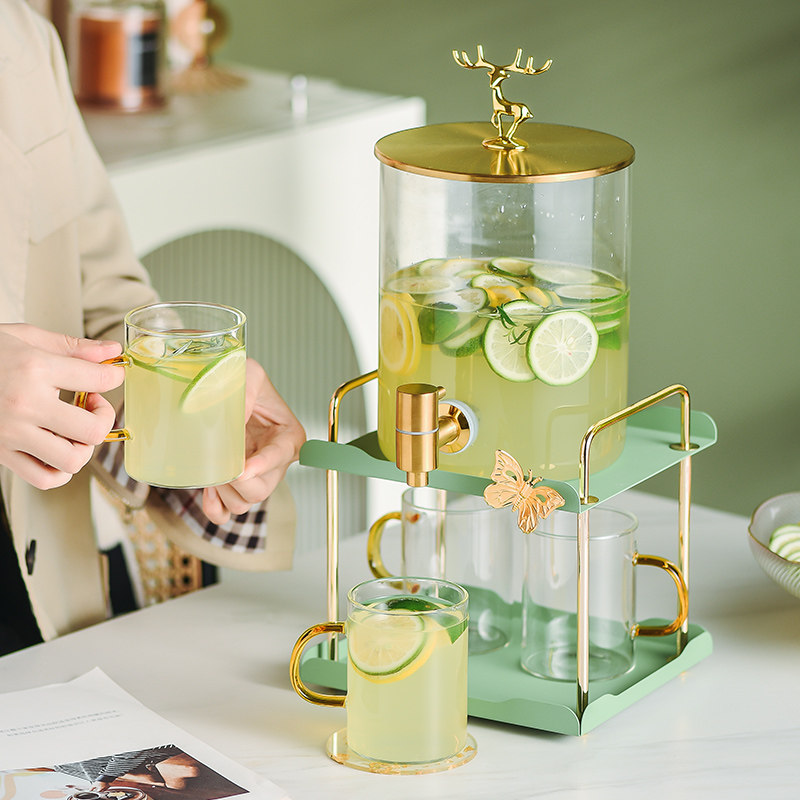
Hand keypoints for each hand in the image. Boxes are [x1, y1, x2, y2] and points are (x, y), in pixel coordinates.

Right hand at [0, 324, 123, 489]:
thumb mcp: (24, 337)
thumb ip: (72, 347)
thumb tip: (111, 350)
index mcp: (34, 369)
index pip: (98, 378)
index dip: (114, 376)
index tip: (111, 375)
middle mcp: (24, 405)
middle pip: (92, 430)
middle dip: (103, 418)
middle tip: (92, 405)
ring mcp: (11, 433)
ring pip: (72, 460)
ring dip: (83, 446)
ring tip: (73, 428)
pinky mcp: (0, 453)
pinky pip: (44, 478)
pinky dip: (60, 470)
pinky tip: (57, 448)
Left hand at [202, 359, 304, 523]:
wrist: (221, 392)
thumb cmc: (242, 382)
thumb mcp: (250, 374)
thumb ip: (246, 391)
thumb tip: (233, 419)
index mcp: (288, 437)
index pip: (279, 457)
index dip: (262, 466)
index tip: (243, 469)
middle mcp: (276, 463)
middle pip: (261, 489)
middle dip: (237, 481)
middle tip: (218, 464)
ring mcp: (256, 478)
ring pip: (244, 503)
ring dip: (224, 492)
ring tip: (211, 470)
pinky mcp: (237, 488)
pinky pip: (228, 512)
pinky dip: (216, 508)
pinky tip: (209, 490)